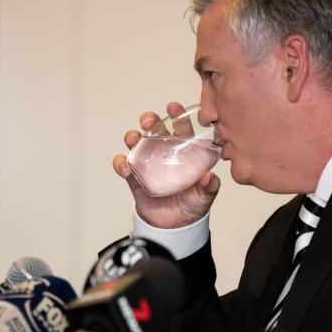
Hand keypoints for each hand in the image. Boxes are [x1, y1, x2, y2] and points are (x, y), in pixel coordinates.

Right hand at [112, 102, 220, 227]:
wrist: (176, 224)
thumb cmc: (193, 202)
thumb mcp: (206, 195)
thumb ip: (210, 186)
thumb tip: (209, 177)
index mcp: (184, 150)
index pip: (181, 127)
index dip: (178, 115)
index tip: (173, 107)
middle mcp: (164, 151)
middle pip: (155, 128)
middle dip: (150, 120)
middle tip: (149, 122)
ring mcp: (148, 162)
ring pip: (136, 141)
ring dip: (132, 136)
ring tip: (134, 139)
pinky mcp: (135, 177)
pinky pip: (124, 165)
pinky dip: (122, 164)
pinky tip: (125, 167)